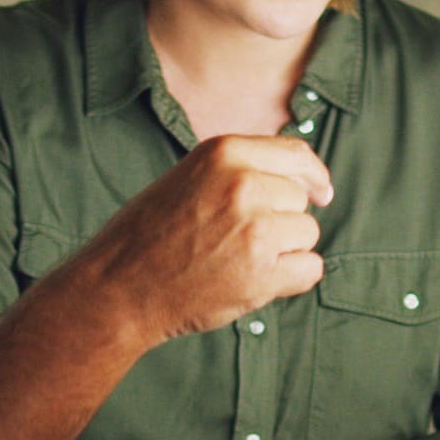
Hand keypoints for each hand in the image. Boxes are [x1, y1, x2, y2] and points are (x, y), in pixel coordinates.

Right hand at [78, 135, 332, 343]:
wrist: (118, 287)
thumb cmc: (149, 234)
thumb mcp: (190, 177)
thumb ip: (240, 171)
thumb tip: (306, 180)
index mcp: (224, 152)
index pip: (296, 154)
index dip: (313, 176)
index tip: (320, 192)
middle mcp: (242, 184)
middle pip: (301, 198)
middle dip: (282, 220)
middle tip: (237, 240)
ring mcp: (254, 229)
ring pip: (307, 233)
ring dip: (284, 250)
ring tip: (237, 260)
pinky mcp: (261, 273)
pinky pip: (311, 268)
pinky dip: (291, 279)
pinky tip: (254, 282)